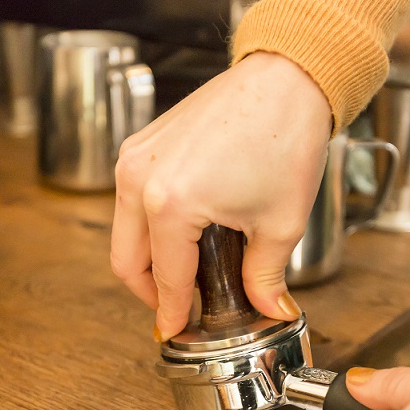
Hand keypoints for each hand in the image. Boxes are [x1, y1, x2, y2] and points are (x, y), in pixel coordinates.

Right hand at [111, 52, 331, 340]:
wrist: (286, 79)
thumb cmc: (285, 136)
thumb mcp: (280, 224)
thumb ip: (265, 277)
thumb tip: (268, 308)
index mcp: (170, 205)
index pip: (165, 278)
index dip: (171, 313)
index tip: (174, 331)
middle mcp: (140, 179)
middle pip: (126, 260)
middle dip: (149, 292)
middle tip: (177, 308)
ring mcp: (135, 157)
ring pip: (123, 231)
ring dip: (147, 258)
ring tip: (184, 272)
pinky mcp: (141, 143)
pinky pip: (131, 198)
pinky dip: (148, 224)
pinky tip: (183, 233)